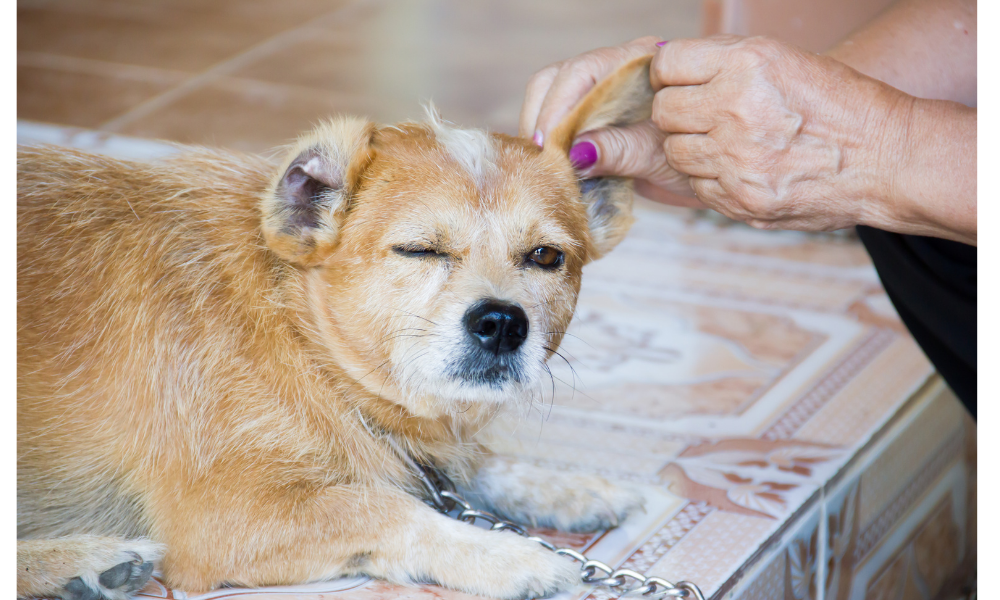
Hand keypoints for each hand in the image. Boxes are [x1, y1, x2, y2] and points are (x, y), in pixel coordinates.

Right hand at [519, 37, 703, 205]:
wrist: (705, 178)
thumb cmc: (695, 160)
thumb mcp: (660, 156)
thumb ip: (621, 150)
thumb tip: (576, 151)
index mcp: (637, 66)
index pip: (584, 72)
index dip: (560, 106)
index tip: (550, 146)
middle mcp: (613, 72)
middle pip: (557, 79)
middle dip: (542, 118)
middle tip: (540, 160)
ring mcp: (597, 95)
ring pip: (549, 98)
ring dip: (539, 131)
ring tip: (541, 165)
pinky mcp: (588, 120)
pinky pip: (555, 124)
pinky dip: (547, 145)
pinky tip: (548, 167)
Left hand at [647, 35, 915, 231]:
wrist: (886, 160)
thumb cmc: (837, 106)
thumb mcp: (784, 61)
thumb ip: (724, 63)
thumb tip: (665, 68)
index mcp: (748, 65)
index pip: (667, 64)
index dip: (669, 74)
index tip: (680, 82)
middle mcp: (736, 109)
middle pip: (664, 111)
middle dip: (679, 112)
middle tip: (707, 116)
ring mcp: (735, 159)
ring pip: (675, 152)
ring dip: (693, 147)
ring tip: (730, 143)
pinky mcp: (739, 198)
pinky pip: (697, 185)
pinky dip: (712, 178)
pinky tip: (744, 168)